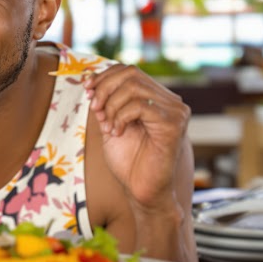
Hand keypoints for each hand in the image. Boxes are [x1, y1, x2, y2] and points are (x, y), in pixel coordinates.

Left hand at [84, 64, 189, 205]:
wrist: (141, 190)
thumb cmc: (129, 161)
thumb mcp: (110, 123)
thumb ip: (105, 102)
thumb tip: (91, 78)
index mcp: (156, 98)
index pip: (129, 71)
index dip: (104, 76)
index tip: (87, 89)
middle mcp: (170, 101)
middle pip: (131, 74)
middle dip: (104, 89)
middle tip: (94, 109)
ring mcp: (175, 111)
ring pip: (134, 88)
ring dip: (111, 106)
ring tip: (107, 126)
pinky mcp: (174, 124)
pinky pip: (140, 106)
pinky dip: (120, 117)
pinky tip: (117, 132)